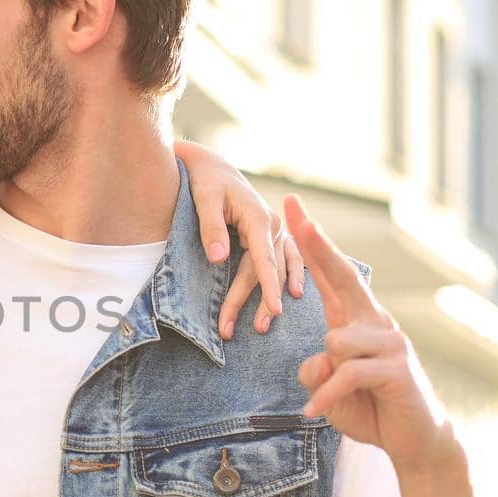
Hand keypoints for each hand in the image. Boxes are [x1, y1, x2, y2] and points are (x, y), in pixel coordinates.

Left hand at [180, 141, 304, 338]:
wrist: (212, 167)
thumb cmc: (205, 181)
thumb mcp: (204, 199)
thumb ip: (211, 228)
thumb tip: (218, 258)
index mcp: (258, 218)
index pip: (264, 259)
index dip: (269, 286)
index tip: (274, 309)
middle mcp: (271, 226)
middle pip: (264, 271)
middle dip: (255, 302)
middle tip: (239, 329)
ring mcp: (273, 231)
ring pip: (276, 269)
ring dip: (270, 297)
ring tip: (262, 326)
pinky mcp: (269, 235)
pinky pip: (284, 260)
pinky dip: (289, 277)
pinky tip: (294, 295)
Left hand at [286, 195, 455, 472]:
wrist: (414, 440)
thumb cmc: (369, 407)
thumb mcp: (328, 386)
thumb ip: (315, 369)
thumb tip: (319, 359)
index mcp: (357, 321)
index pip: (332, 275)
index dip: (312, 243)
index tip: (292, 210)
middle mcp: (377, 322)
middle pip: (344, 277)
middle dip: (317, 246)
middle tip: (295, 217)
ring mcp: (391, 342)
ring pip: (334, 342)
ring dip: (323, 376)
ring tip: (331, 398)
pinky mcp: (397, 368)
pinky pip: (345, 374)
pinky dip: (326, 397)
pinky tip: (315, 413)